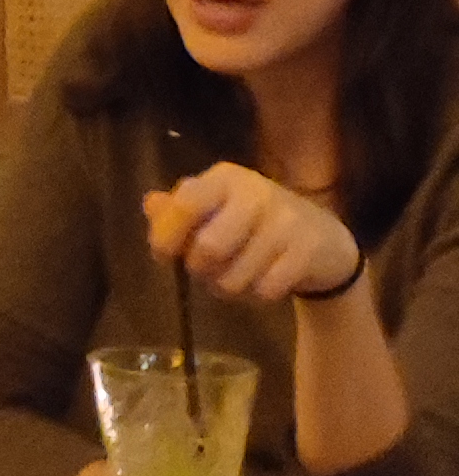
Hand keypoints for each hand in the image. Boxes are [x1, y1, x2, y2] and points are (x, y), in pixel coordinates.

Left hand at [144, 165, 361, 307]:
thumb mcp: (220, 207)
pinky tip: (264, 282)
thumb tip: (150, 205)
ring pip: (234, 278)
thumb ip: (182, 208)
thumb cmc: (258, 222)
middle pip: (208, 248)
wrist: (324, 240)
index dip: (166, 235)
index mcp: (226, 178)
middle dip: (201, 271)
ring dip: (229, 289)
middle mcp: (255, 193)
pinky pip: (264, 290)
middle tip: (208, 271)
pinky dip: (257, 297)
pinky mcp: (306, 251)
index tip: (164, 256)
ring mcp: (284, 221)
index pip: (185, 203)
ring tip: (238, 277)